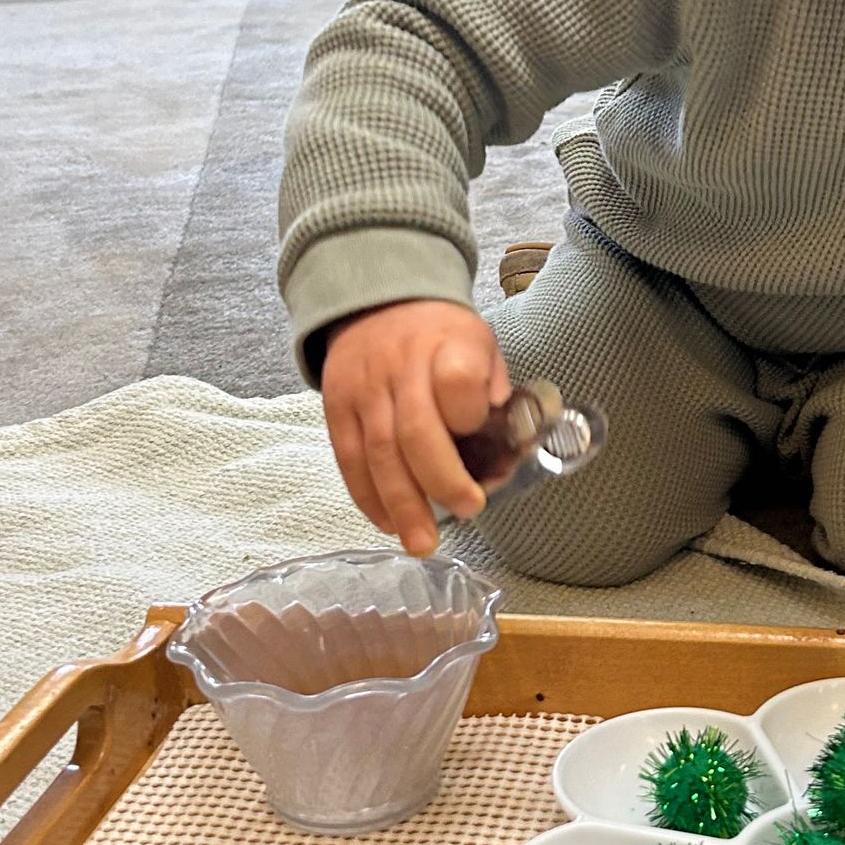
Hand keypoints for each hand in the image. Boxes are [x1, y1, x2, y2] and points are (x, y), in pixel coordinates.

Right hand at [321, 300, 511, 557]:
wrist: (376, 301)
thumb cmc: (442, 337)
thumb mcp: (482, 343)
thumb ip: (495, 390)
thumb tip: (509, 446)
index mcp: (447, 344)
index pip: (457, 382)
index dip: (469, 414)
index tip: (482, 430)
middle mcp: (400, 366)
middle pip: (414, 431)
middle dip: (441, 481)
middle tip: (468, 511)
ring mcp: (363, 389)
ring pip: (378, 454)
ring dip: (402, 505)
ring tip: (422, 543)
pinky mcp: (335, 408)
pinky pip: (348, 459)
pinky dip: (367, 497)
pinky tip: (388, 523)